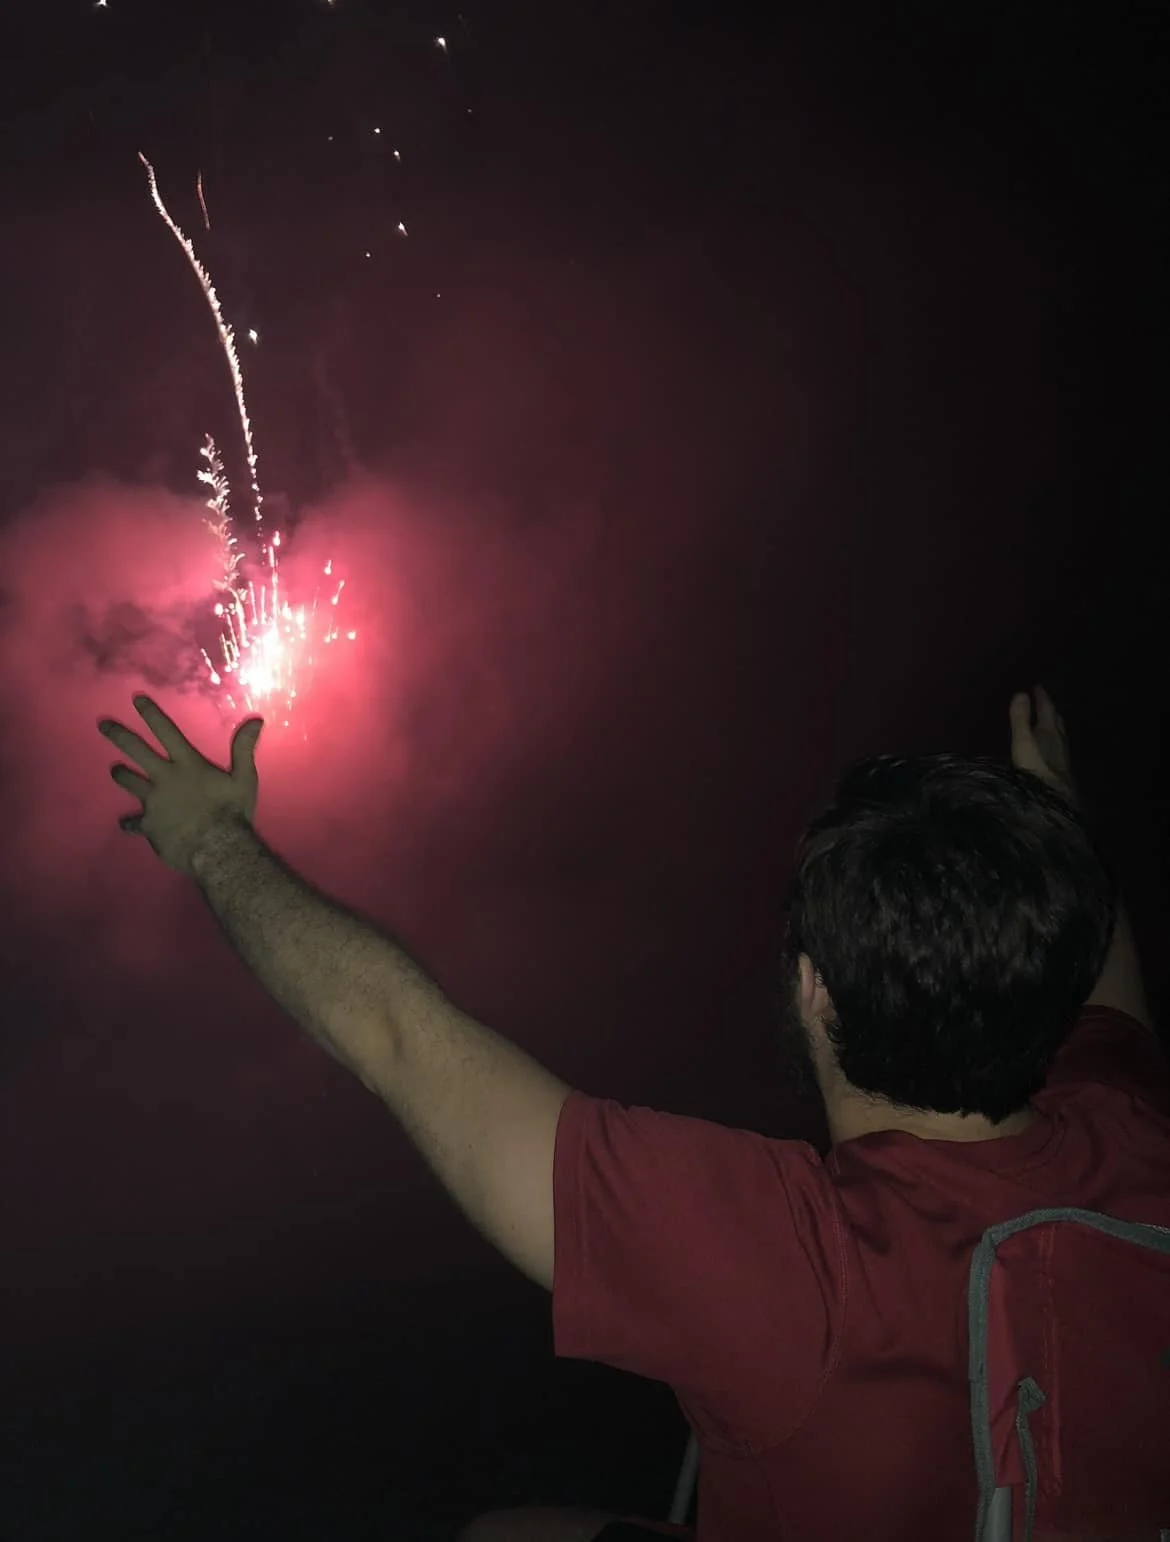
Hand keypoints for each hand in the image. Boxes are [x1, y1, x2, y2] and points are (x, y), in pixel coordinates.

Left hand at [99, 695, 263, 874]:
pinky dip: (131, 824)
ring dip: (121, 775)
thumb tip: (256, 721)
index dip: (151, 714)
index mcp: (187, 765)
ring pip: (130, 782)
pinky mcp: (149, 825)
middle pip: (137, 751)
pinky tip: (126, 825)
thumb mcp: (245, 779)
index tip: (135, 700)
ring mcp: (153, 802)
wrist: (215, 847)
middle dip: (119, 736)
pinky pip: (134, 823)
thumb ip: (244, 750)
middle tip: (103, 725)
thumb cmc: (232, 812)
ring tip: (114, 771)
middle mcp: (165, 778)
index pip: (167, 732)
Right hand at [1009, 684, 1078, 807]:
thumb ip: (1021, 719)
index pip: (1047, 708)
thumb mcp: (1023, 741)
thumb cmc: (1035, 767)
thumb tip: (1021, 693)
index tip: (1038, 686)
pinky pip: (1059, 747)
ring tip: (1049, 721)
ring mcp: (1062, 754)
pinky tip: (1052, 748)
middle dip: (1050, 709)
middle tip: (1045, 701)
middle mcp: (1059, 739)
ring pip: (1060, 733)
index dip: (1042, 697)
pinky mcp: (1063, 767)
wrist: (1054, 796)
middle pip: (1056, 720)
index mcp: (1049, 730)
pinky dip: (1055, 740)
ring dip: (1054, 725)